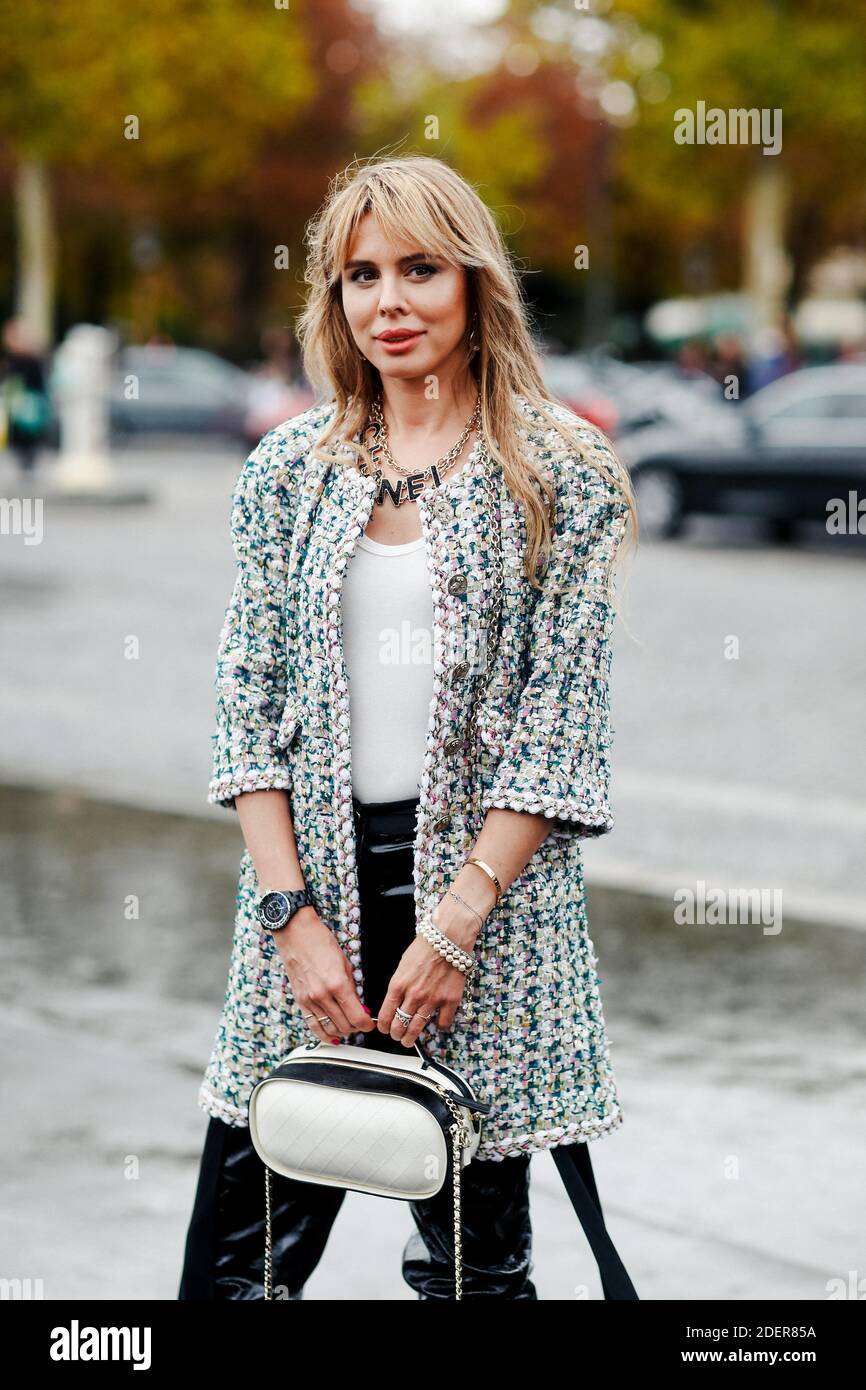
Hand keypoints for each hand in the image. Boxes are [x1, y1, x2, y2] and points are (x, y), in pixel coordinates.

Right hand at [273, 907, 376, 1044]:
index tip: (370, 1023)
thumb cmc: (321, 943)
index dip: (367, 1024)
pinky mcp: (300, 1001)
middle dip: (356, 1027)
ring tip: (349, 1026)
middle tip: (361, 1022)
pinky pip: (313, 1026)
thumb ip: (352, 988)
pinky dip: (324, 1034)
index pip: (357, 1017)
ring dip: (342, 1031)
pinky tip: (333, 1037)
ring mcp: (309, 1000)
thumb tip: (360, 1007)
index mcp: (338, 984)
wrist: (296, 934)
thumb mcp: (345, 963)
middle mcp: (322, 995)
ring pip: (330, 1028)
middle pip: (345, 1025)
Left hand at [377, 921, 473, 1048]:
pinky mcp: (450, 1000)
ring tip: (408, 1041)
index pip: (386, 1013)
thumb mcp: (402, 964)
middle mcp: (414, 994)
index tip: (384, 1029)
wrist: (448, 937)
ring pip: (418, 1027)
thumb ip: (399, 984)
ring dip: (411, 1037)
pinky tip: (437, 1025)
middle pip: (400, 1024)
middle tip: (396, 1036)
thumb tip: (396, 1000)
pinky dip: (440, 1026)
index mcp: (398, 984)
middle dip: (396, 1034)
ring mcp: (432, 999)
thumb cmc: (424, 946)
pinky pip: (443, 1022)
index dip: (383, 1025)